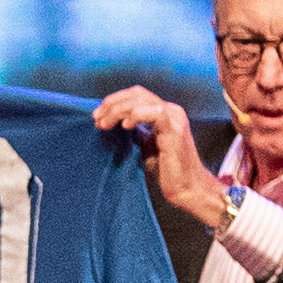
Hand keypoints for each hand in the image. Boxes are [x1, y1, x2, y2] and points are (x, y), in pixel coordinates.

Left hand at [92, 86, 230, 226]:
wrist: (186, 189)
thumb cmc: (166, 171)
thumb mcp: (145, 146)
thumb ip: (135, 131)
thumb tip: (113, 123)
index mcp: (164, 113)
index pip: (136, 95)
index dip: (115, 101)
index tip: (97, 115)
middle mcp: (171, 111)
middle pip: (137, 94)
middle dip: (112, 104)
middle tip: (96, 118)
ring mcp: (174, 118)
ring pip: (142, 100)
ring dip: (118, 109)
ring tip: (104, 124)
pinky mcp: (175, 130)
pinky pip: (155, 112)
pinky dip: (137, 115)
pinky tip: (125, 126)